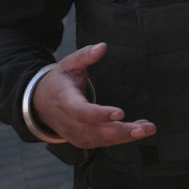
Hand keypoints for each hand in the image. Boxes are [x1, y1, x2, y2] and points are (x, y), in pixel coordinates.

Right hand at [31, 43, 155, 148]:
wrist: (41, 105)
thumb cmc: (59, 83)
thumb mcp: (68, 64)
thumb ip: (85, 56)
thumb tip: (102, 46)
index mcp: (66, 102)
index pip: (82, 112)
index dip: (100, 115)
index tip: (120, 113)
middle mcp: (71, 123)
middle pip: (97, 131)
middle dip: (121, 131)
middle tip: (143, 128)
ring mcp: (77, 135)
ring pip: (103, 139)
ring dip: (127, 136)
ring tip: (147, 129)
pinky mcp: (84, 141)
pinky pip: (104, 142)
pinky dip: (122, 138)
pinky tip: (139, 130)